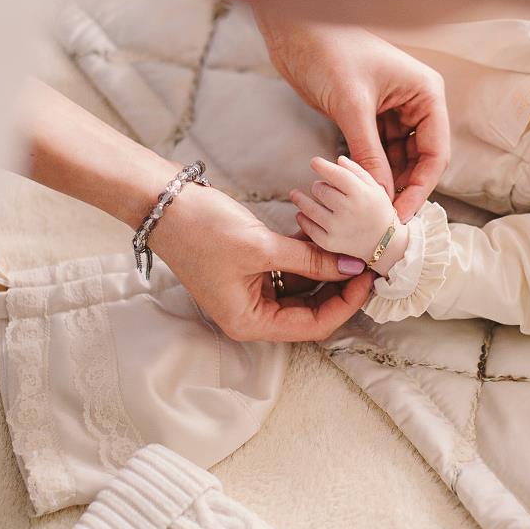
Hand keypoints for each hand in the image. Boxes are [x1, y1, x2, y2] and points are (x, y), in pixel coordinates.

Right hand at [152, 183, 373, 341]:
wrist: (162, 203)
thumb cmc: (202, 230)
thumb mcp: (262, 246)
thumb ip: (311, 259)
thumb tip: (354, 267)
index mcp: (250, 322)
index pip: (313, 325)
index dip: (345, 304)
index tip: (368, 277)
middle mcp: (251, 314)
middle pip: (310, 310)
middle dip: (340, 287)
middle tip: (367, 260)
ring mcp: (251, 291)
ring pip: (303, 288)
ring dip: (326, 268)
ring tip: (352, 245)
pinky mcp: (251, 269)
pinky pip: (289, 269)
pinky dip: (308, 255)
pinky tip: (327, 235)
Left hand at [258, 16, 448, 219]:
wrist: (295, 31)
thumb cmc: (330, 53)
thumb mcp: (352, 107)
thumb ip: (368, 154)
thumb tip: (380, 198)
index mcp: (426, 93)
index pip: (436, 152)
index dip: (421, 187)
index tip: (402, 216)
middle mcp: (416, 103)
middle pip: (420, 159)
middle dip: (404, 188)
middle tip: (385, 221)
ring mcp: (393, 110)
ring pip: (399, 158)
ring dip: (387, 182)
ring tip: (371, 212)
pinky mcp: (369, 116)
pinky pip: (378, 151)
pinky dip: (370, 170)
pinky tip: (359, 192)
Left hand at [291, 156, 403, 266]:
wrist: (385, 245)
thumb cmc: (379, 211)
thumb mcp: (375, 189)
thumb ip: (357, 172)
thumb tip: (338, 160)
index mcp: (361, 194)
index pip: (336, 174)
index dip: (322, 166)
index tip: (314, 162)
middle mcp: (348, 210)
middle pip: (320, 189)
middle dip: (317, 186)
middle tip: (318, 187)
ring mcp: (337, 228)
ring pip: (309, 208)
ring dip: (300, 199)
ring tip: (296, 195)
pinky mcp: (329, 243)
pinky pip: (308, 227)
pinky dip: (302, 218)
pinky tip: (301, 214)